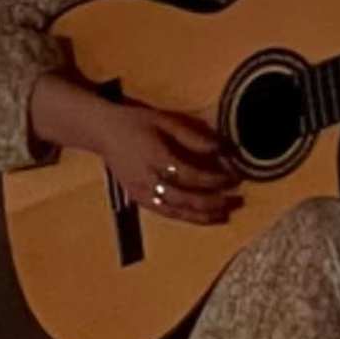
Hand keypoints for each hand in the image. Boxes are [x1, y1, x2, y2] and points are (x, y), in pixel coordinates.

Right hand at [100, 99, 240, 225]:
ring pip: (175, 211)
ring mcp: (141, 192)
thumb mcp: (164, 121)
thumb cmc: (136, 122)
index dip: (214, 179)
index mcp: (154, 157)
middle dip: (213, 201)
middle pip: (184, 198)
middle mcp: (147, 179)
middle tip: (236, 199)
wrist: (102, 132)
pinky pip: (164, 213)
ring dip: (202, 215)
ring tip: (225, 214)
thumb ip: (191, 136)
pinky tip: (201, 217)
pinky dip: (185, 217)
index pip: (190, 174)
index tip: (234, 177)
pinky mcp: (138, 198)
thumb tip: (220, 148)